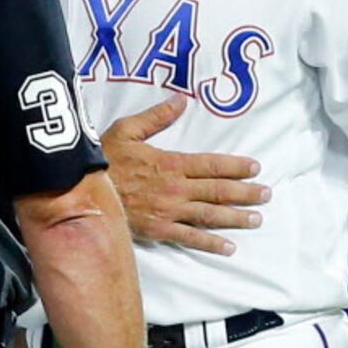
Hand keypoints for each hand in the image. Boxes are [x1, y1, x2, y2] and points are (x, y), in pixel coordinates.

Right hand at [100, 96, 269, 253]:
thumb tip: (180, 100)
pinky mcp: (159, 230)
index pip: (212, 165)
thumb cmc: (103, 159)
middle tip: (266, 194)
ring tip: (256, 218)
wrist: (80, 192)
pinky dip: (210, 243)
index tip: (256, 168)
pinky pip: (190, 237)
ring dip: (235, 217)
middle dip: (245, 192)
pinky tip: (228, 246)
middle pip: (218, 191)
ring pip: (210, 215)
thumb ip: (156, 117)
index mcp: (171, 163)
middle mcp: (176, 188)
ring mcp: (169, 211)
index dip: (236, 166)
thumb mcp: (127, 129)